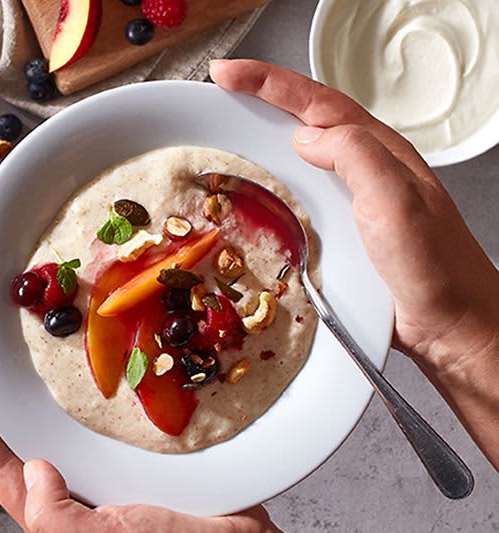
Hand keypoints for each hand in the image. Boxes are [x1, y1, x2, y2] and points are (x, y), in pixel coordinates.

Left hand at [0, 376, 320, 532]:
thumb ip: (59, 520)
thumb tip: (32, 470)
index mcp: (59, 524)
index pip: (2, 475)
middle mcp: (75, 502)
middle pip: (22, 453)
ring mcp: (102, 483)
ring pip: (58, 439)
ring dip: (36, 405)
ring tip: (17, 371)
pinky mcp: (130, 467)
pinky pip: (95, 433)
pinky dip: (81, 408)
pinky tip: (86, 385)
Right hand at [209, 59, 498, 465]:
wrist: (450, 322)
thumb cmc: (433, 265)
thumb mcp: (397, 199)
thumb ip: (355, 156)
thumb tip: (307, 135)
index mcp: (378, 151)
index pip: (317, 102)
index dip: (269, 83)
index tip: (227, 74)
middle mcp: (364, 167)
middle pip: (307, 117)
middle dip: (261, 98)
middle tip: (219, 91)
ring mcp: (352, 197)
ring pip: (300, 153)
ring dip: (263, 136)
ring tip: (227, 130)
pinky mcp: (342, 228)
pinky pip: (300, 190)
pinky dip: (271, 180)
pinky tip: (255, 189)